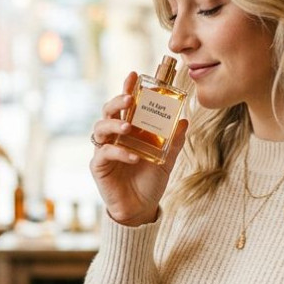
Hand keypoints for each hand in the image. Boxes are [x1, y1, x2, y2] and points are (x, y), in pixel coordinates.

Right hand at [89, 71, 188, 226]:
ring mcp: (104, 150)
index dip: (127, 89)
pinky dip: (120, 152)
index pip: (125, 105)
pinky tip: (134, 156)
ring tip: (128, 126)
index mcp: (128, 130)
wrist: (140, 208)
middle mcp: (114, 136)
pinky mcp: (99, 166)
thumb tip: (184, 120)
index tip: (133, 75)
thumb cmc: (150, 181)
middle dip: (116, 101)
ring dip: (114, 123)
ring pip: (100, 129)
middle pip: (107, 111)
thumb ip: (173, 141)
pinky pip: (105, 154)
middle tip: (129, 98)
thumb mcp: (166, 159)